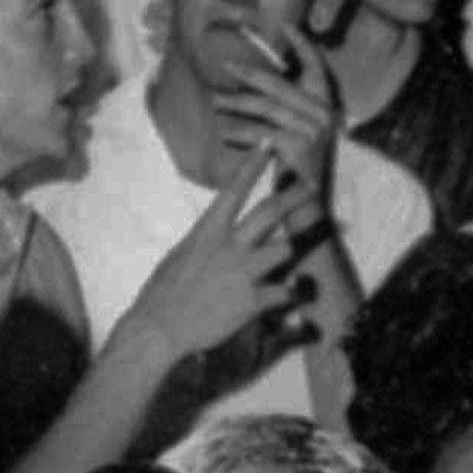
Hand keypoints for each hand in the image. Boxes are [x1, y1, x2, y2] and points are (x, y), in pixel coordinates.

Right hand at [116, 148, 305, 367]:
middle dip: (295, 195)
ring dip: (289, 252)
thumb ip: (202, 244)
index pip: (234, 190)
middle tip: (312, 186)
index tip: (269, 145)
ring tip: (291, 260)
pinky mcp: (254, 300)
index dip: (253, 165)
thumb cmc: (162, 294)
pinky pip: (286, 292)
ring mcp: (244, 272)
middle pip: (271, 211)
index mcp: (207, 232)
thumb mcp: (178, 256)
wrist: (159, 327)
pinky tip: (293, 300)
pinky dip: (291, 294)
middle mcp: (230, 246)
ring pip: (285, 248)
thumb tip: (211, 238)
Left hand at [211, 24, 343, 195]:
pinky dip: (240, 133)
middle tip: (224, 66)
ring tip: (214, 103)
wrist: (308, 208)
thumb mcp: (298, 134)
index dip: (303, 44)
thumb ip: (286, 109)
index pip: (317, 67)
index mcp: (326, 106)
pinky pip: (260, 132)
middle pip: (279, 85)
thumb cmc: (298, 171)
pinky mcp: (298, 145)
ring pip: (266, 107)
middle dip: (249, 74)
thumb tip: (254, 81)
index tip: (285, 25)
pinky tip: (223, 134)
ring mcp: (313, 129)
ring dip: (236, 104)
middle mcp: (323, 114)